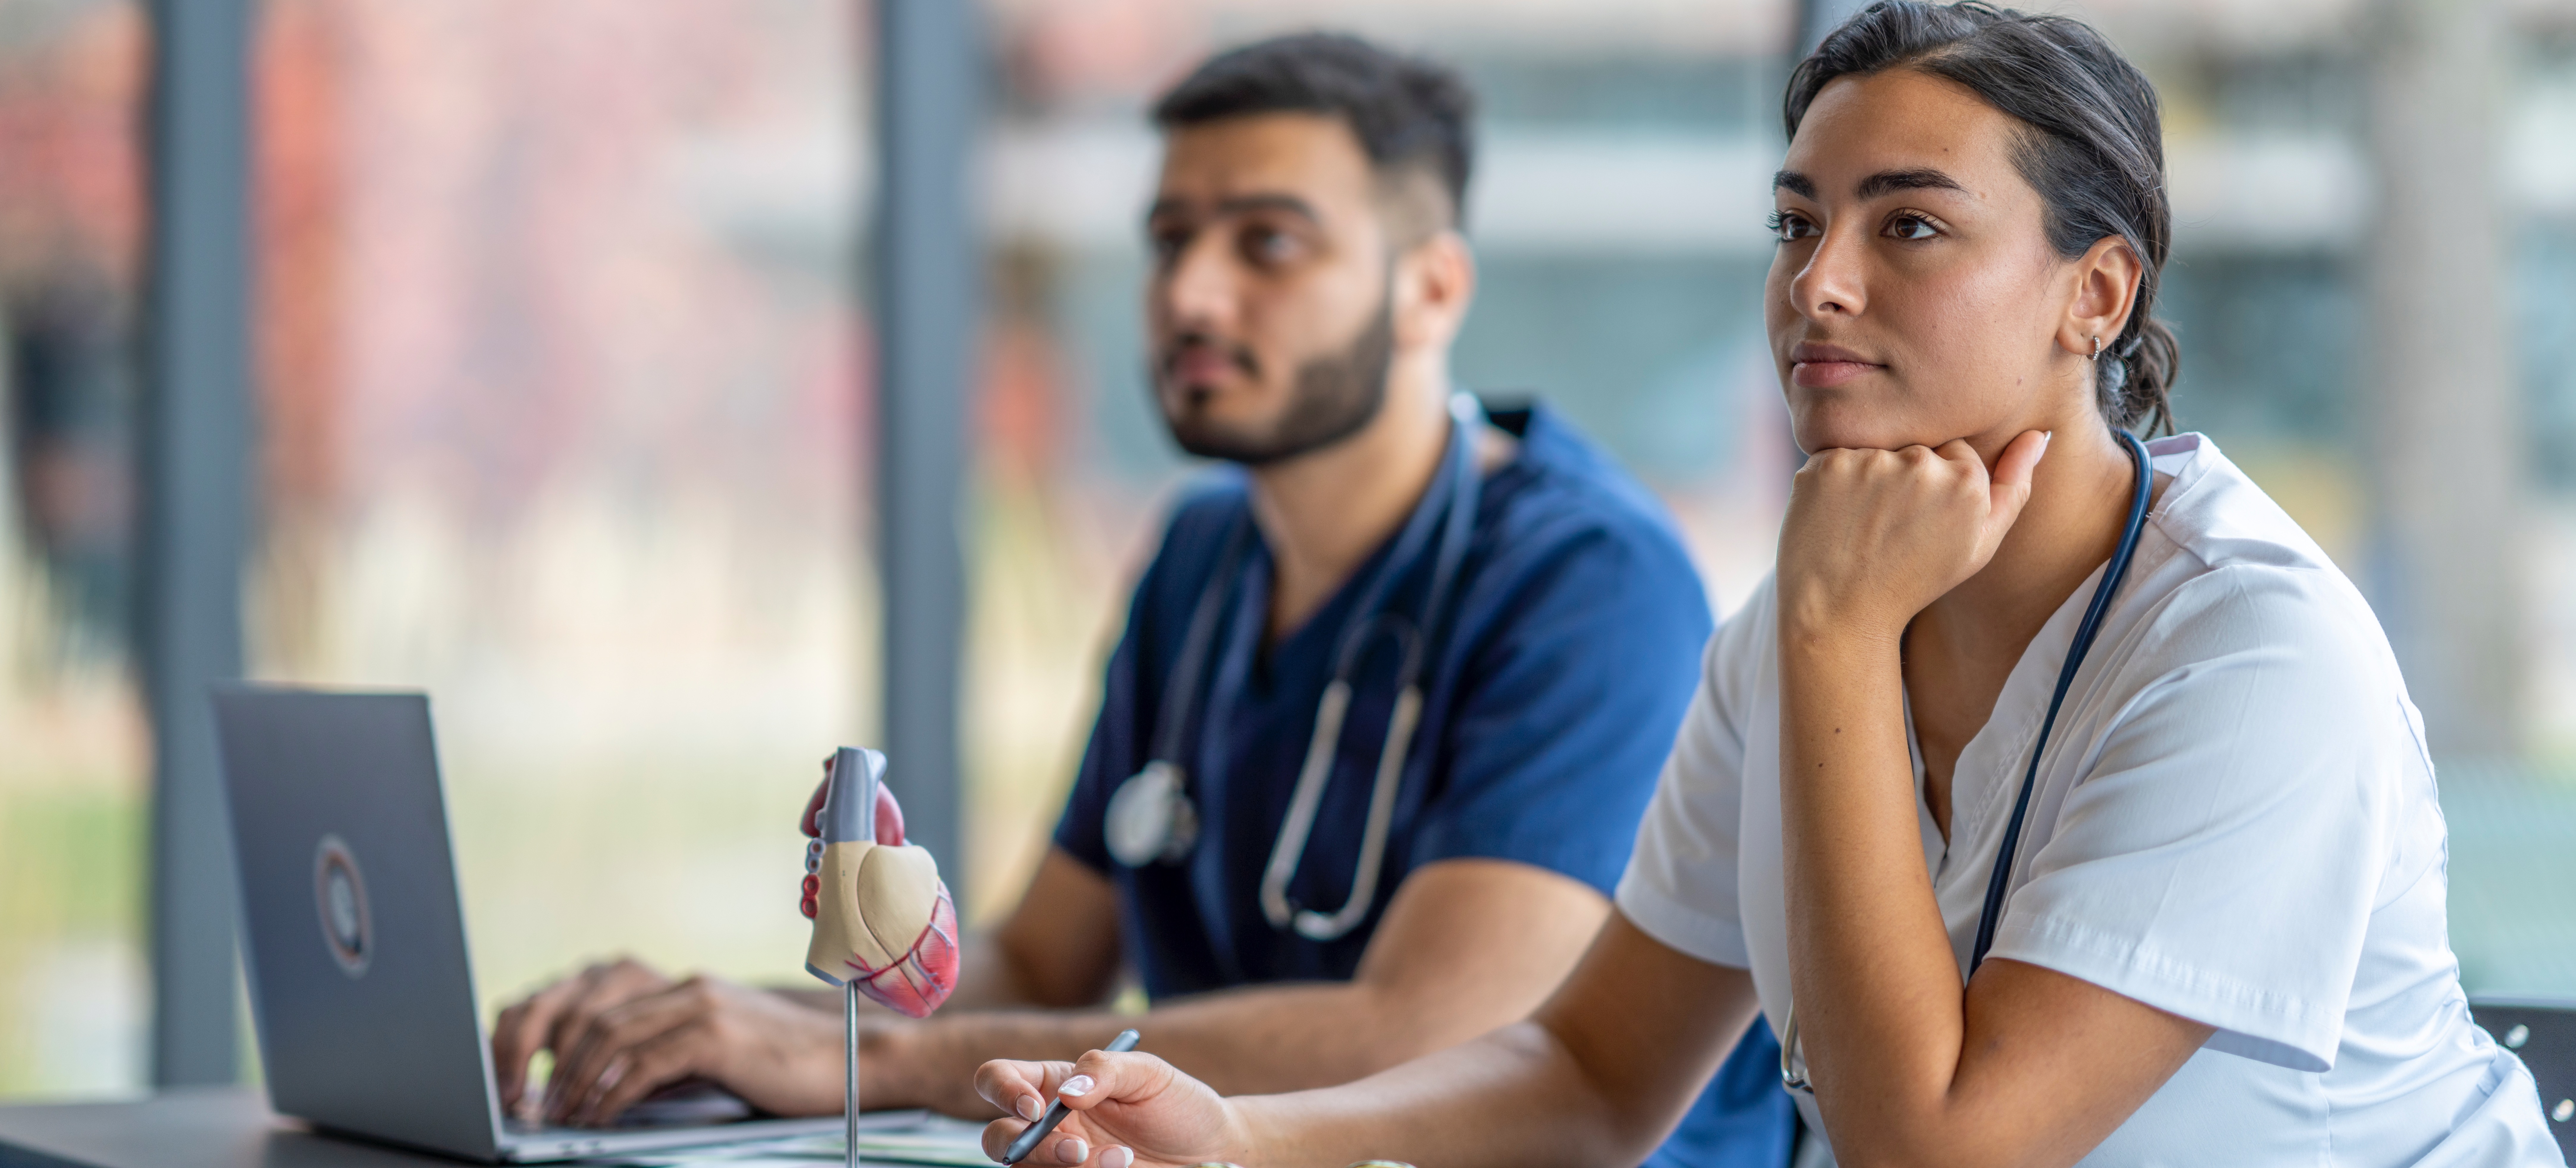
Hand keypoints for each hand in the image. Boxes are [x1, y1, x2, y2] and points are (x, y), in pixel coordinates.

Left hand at [496, 962, 842, 1125]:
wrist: (856, 1060)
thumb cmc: (791, 1068)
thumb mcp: (720, 1055)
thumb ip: (670, 1058)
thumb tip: (613, 1087)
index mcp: (686, 988)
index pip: (598, 1005)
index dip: (557, 1041)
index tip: (538, 1080)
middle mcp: (688, 988)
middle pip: (591, 1017)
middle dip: (551, 1062)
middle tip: (533, 1104)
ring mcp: (702, 1007)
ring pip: (610, 1037)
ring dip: (575, 1082)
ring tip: (560, 1116)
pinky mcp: (716, 1035)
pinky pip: (645, 1063)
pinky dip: (613, 1094)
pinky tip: (600, 1117)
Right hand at [976, 1051, 1247, 1167]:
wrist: (1211, 1151)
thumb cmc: (1177, 1104)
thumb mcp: (1150, 1074)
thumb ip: (1106, 1069)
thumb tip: (1068, 1089)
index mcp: (1055, 1083)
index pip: (998, 1079)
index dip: (1003, 1091)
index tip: (1037, 1109)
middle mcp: (1048, 1125)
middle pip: (998, 1138)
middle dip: (1031, 1148)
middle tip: (1078, 1152)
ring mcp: (1060, 1159)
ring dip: (1067, 1167)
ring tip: (1121, 1160)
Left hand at [1775, 432, 2048, 638]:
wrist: (1839, 612)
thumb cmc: (1914, 581)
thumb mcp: (1978, 544)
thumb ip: (2013, 487)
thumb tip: (2038, 436)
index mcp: (1966, 481)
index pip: (1955, 450)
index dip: (1936, 485)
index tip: (1921, 519)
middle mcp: (1921, 463)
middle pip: (1915, 446)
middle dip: (1903, 478)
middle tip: (1888, 526)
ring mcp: (1870, 462)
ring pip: (1875, 449)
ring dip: (1867, 478)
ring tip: (1861, 524)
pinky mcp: (1826, 464)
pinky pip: (1833, 454)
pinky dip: (1832, 482)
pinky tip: (1834, 517)